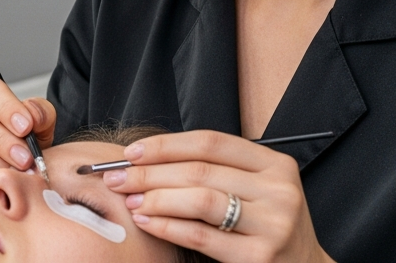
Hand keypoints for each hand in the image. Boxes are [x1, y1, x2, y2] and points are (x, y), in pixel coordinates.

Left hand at [102, 130, 333, 262]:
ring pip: (199, 200)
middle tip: (116, 177)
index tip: (131, 152)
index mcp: (276, 165)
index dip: (166, 145)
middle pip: (199, 171)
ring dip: (155, 198)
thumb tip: (146, 158)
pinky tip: (147, 222)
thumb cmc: (266, 226)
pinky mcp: (260, 257)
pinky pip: (201, 236)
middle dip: (149, 173)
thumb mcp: (256, 189)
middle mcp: (279, 191)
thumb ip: (216, 170)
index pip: (210, 142)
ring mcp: (273, 225)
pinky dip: (167, 226)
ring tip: (130, 201)